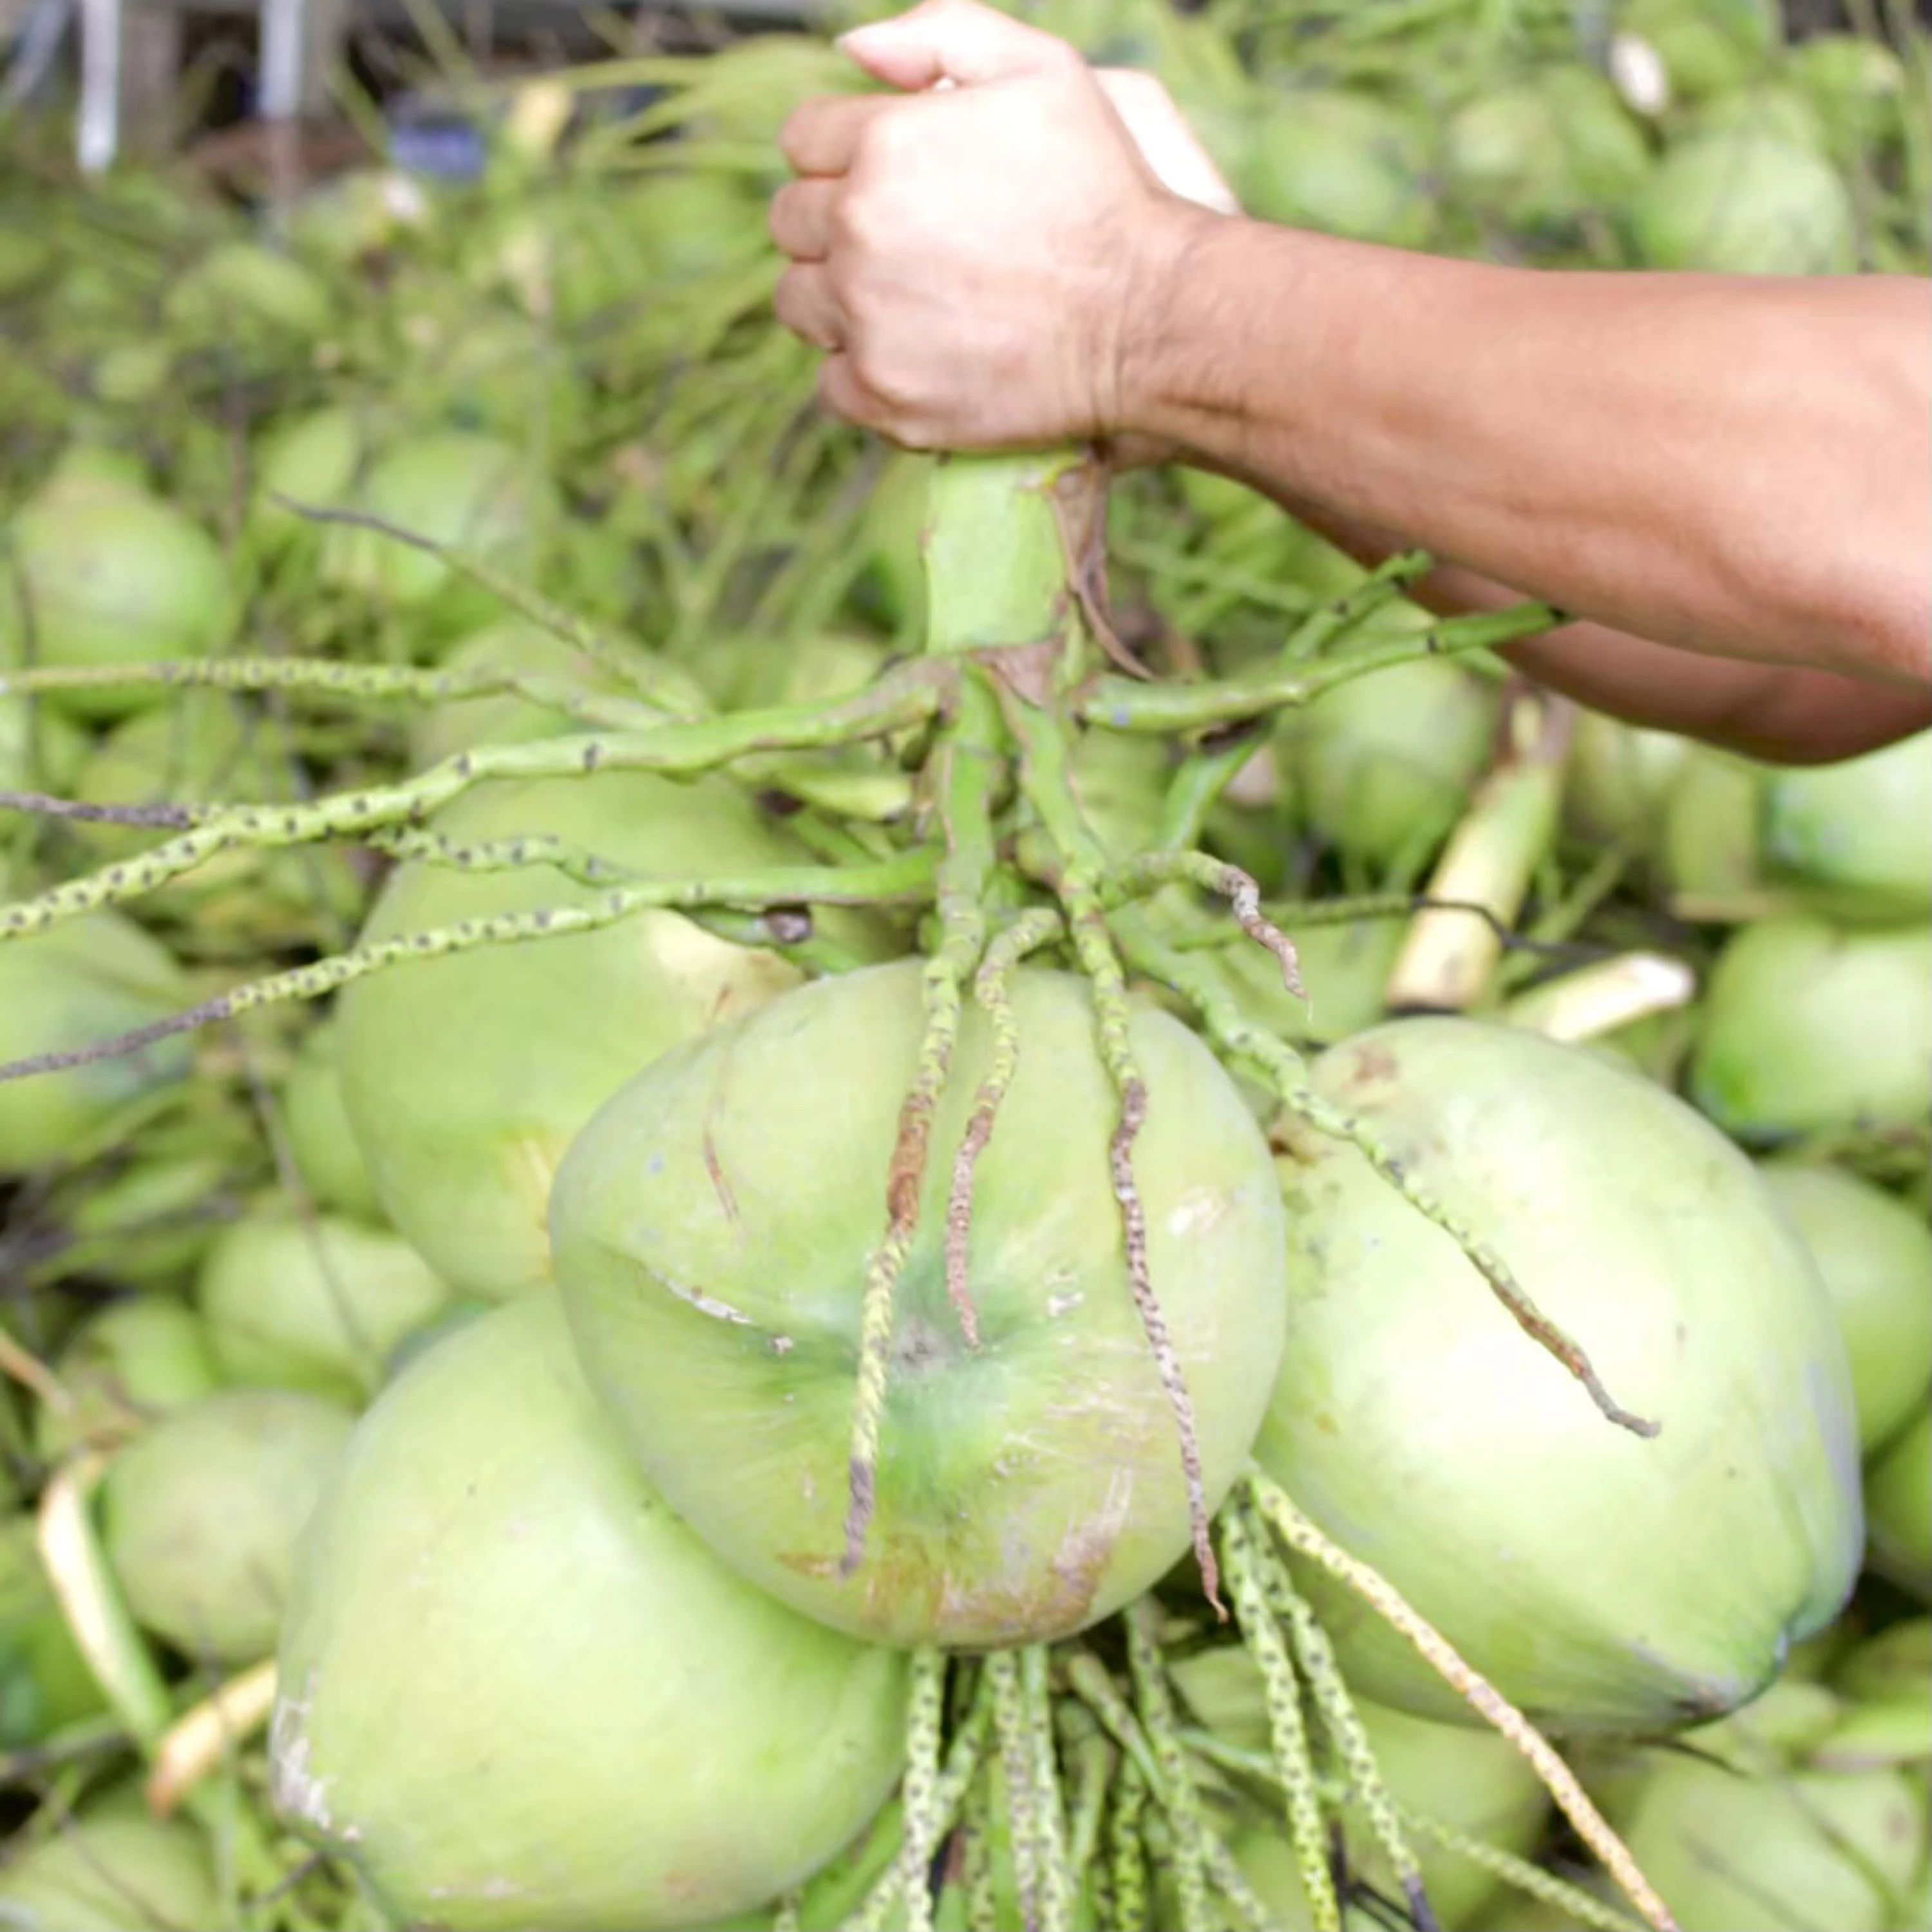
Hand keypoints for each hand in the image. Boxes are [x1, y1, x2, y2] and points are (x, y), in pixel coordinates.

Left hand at [769, 0, 1235, 451]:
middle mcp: (861, 231)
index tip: (889, 179)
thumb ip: (942, 33)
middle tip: (901, 243)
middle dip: (834, 224)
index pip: (803, 140)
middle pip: (790, 223)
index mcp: (884, 144)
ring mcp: (868, 321)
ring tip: (902, 301)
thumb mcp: (1044, 71)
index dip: (843, 153)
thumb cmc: (1105, 194)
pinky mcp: (885, 397)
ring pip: (800, 304)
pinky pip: (830, 383)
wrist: (1147, 320)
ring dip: (836, 298)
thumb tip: (853, 51)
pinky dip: (861, 371)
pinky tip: (912, 355)